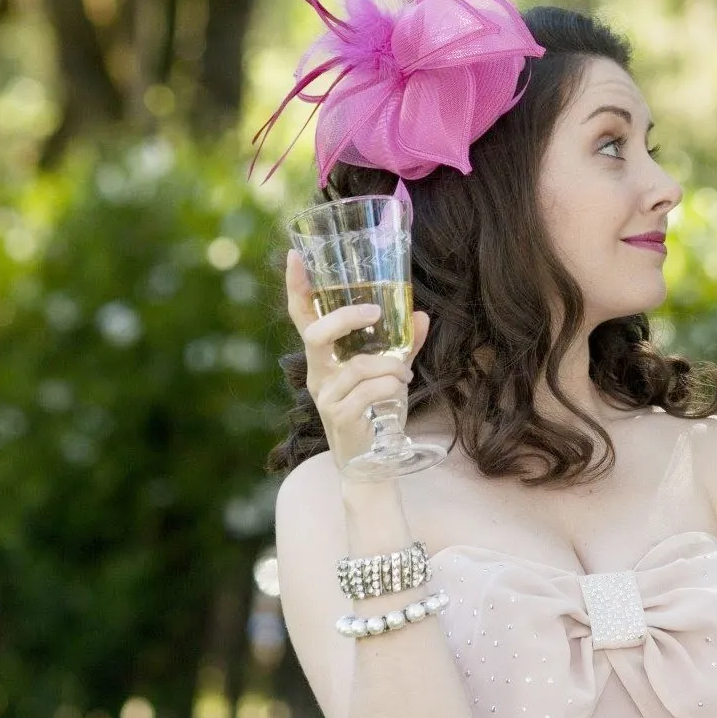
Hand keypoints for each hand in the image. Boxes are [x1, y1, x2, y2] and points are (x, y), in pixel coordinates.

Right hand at [285, 251, 430, 467]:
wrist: (372, 461)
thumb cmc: (376, 411)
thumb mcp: (390, 372)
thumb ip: (404, 344)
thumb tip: (421, 314)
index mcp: (324, 358)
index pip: (302, 318)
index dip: (297, 288)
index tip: (295, 256)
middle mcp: (318, 373)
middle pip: (316, 334)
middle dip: (347, 318)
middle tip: (374, 312)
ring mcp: (325, 396)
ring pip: (358, 365)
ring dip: (391, 365)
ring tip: (404, 373)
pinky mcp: (338, 416)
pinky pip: (369, 391)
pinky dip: (391, 386)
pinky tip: (399, 391)